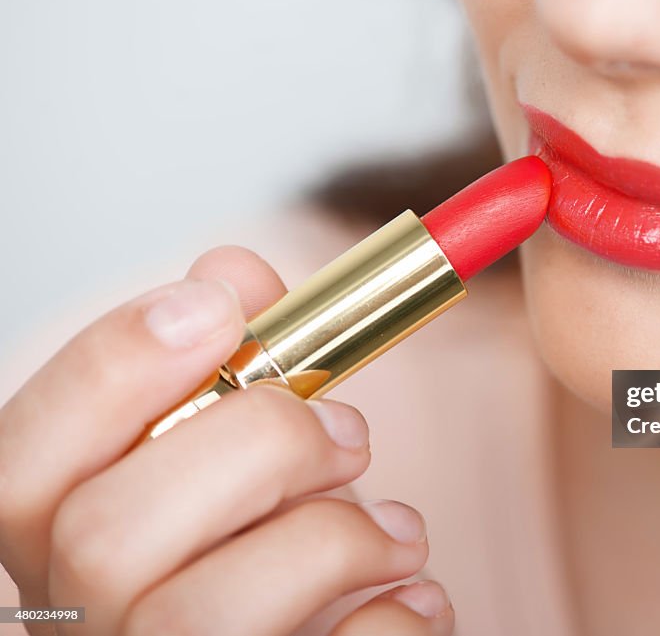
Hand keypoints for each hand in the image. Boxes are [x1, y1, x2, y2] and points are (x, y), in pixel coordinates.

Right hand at [0, 246, 453, 634]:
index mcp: (63, 553)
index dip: (108, 370)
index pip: (18, 466)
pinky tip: (408, 596)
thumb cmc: (276, 551)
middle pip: (109, 535)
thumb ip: (235, 366)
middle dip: (259, 444)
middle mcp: (88, 633)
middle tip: (347, 427)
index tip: (219, 306)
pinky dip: (396, 616)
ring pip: (202, 612)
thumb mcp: (248, 454)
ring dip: (333, 536)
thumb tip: (233, 271)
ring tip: (397, 531)